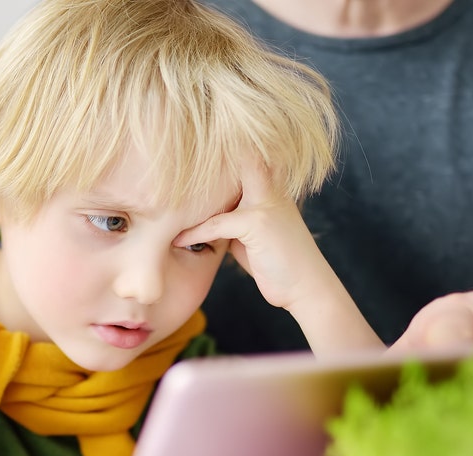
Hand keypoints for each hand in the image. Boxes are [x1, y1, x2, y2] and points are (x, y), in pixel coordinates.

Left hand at [175, 160, 328, 310]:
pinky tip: (179, 239)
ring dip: (192, 193)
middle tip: (176, 159)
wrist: (306, 287)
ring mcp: (265, 202)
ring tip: (165, 196)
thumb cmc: (277, 263)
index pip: (246, 158)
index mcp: (271, 187)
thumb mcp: (252, 234)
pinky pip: (217, 223)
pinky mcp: (257, 223)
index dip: (222, 152)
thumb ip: (232, 218)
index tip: (193, 151)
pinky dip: (195, 231)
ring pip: (223, 185)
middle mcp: (270, 188)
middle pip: (240, 155)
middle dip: (209, 153)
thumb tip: (203, 217)